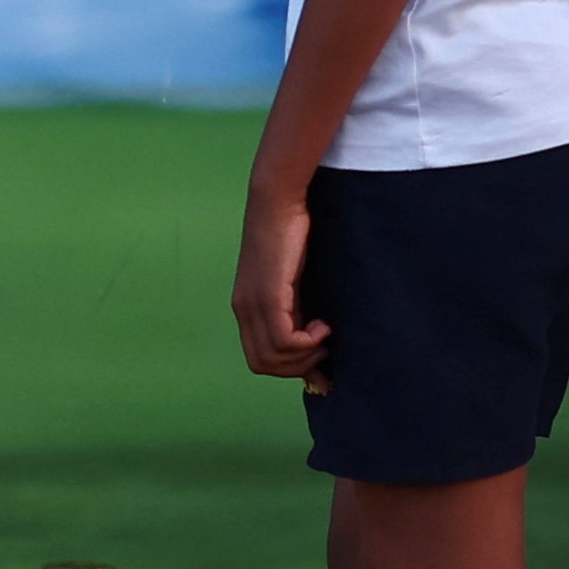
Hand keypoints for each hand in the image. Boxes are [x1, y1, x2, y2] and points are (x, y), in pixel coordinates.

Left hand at [230, 196, 332, 383]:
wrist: (279, 201)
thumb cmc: (292, 235)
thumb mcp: (293, 281)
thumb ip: (298, 310)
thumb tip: (321, 341)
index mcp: (246, 308)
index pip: (259, 359)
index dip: (289, 367)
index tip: (319, 359)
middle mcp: (243, 310)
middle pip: (263, 365)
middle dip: (298, 366)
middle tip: (325, 348)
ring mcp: (252, 304)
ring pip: (273, 357)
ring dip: (306, 355)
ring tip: (325, 333)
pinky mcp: (268, 295)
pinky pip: (284, 339)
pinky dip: (308, 342)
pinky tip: (322, 324)